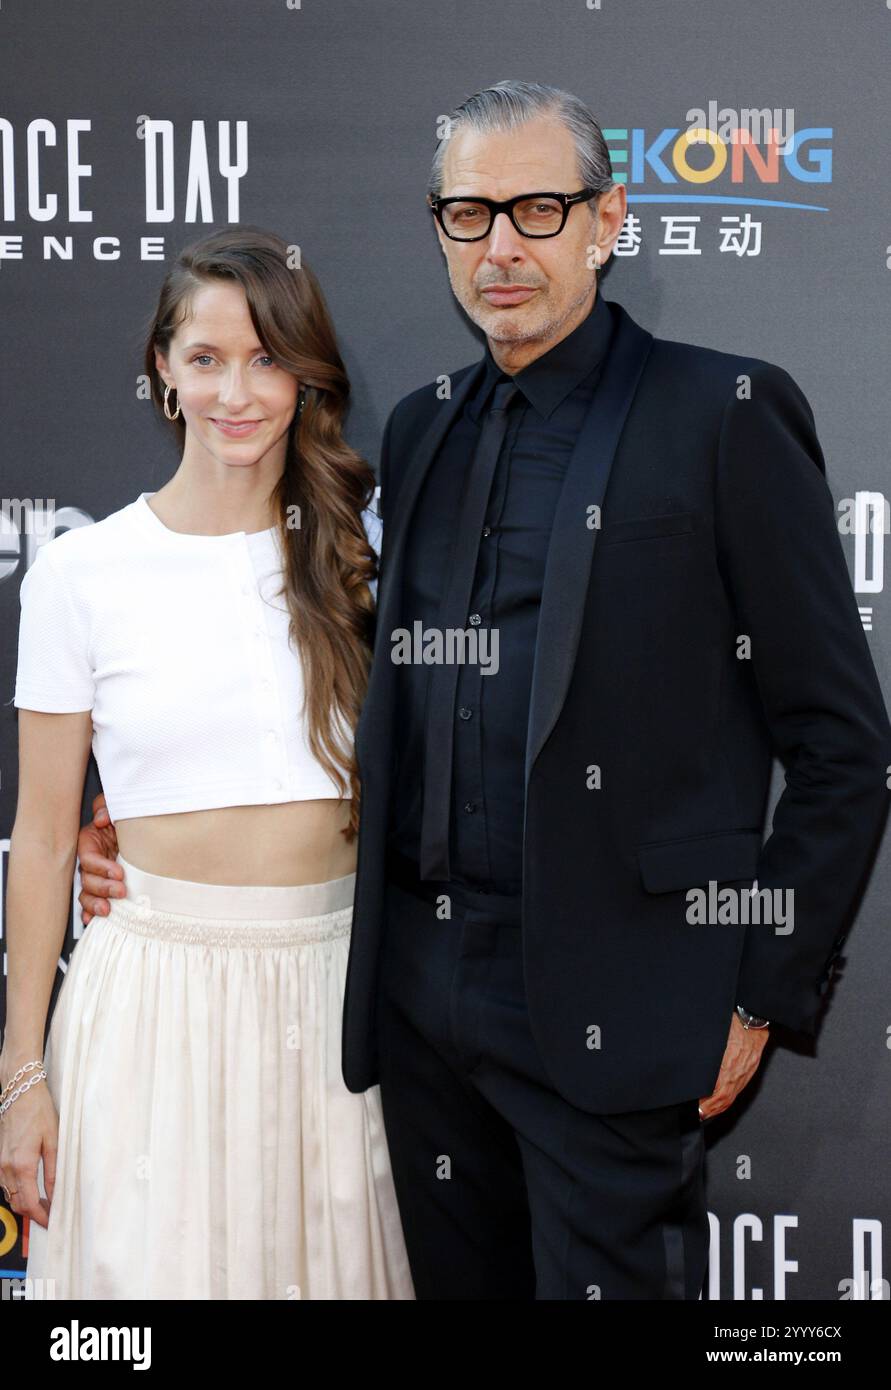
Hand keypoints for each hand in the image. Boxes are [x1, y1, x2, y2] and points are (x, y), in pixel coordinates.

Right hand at [0, 1078, 58, 1228]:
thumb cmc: (39, 1111)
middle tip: (51, 1215)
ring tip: (45, 1203)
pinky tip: (32, 1188)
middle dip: (34, 1214)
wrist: (19, 1091)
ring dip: (25, 1204)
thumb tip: (56, 1195)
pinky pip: (5, 1185)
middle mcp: (5, 1168)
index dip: (41, 1217)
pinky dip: (17, 1192)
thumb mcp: (54, 1140)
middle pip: (17, 1204)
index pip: (29, 1203)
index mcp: (21, 1165)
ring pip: (10, 1196)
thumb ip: (53, 1171)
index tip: (53, 1223)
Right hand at [77, 792, 124, 924]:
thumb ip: (106, 806)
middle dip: (102, 887)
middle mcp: (92, 860)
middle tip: (120, 891)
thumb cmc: (130, 819)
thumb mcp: (121, 806)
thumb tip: (101, 819)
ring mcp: (97, 876)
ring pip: (87, 893)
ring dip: (95, 903)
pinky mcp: (104, 887)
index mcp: (91, 841)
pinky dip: (91, 913)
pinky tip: (93, 920)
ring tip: (108, 910)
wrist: (148, 831)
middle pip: (87, 878)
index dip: (100, 867)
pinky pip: (91, 903)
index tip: (119, 872)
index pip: (88, 857)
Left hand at [698, 1010, 769, 1120]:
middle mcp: (736, 1072)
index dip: (705, 1103)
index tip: (695, 1107)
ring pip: (730, 1097)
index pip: (716, 1091)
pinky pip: (737, 1091)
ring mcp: (743, 1074)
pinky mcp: (748, 1073)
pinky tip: (720, 1104)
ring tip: (705, 1113)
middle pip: (722, 1098)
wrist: (752, 1020)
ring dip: (717, 1108)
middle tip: (696, 1115)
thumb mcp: (714, 1036)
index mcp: (727, 1064)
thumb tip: (692, 1064)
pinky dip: (727, 1100)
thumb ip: (704, 1053)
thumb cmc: (733, 1024)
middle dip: (709, 1109)